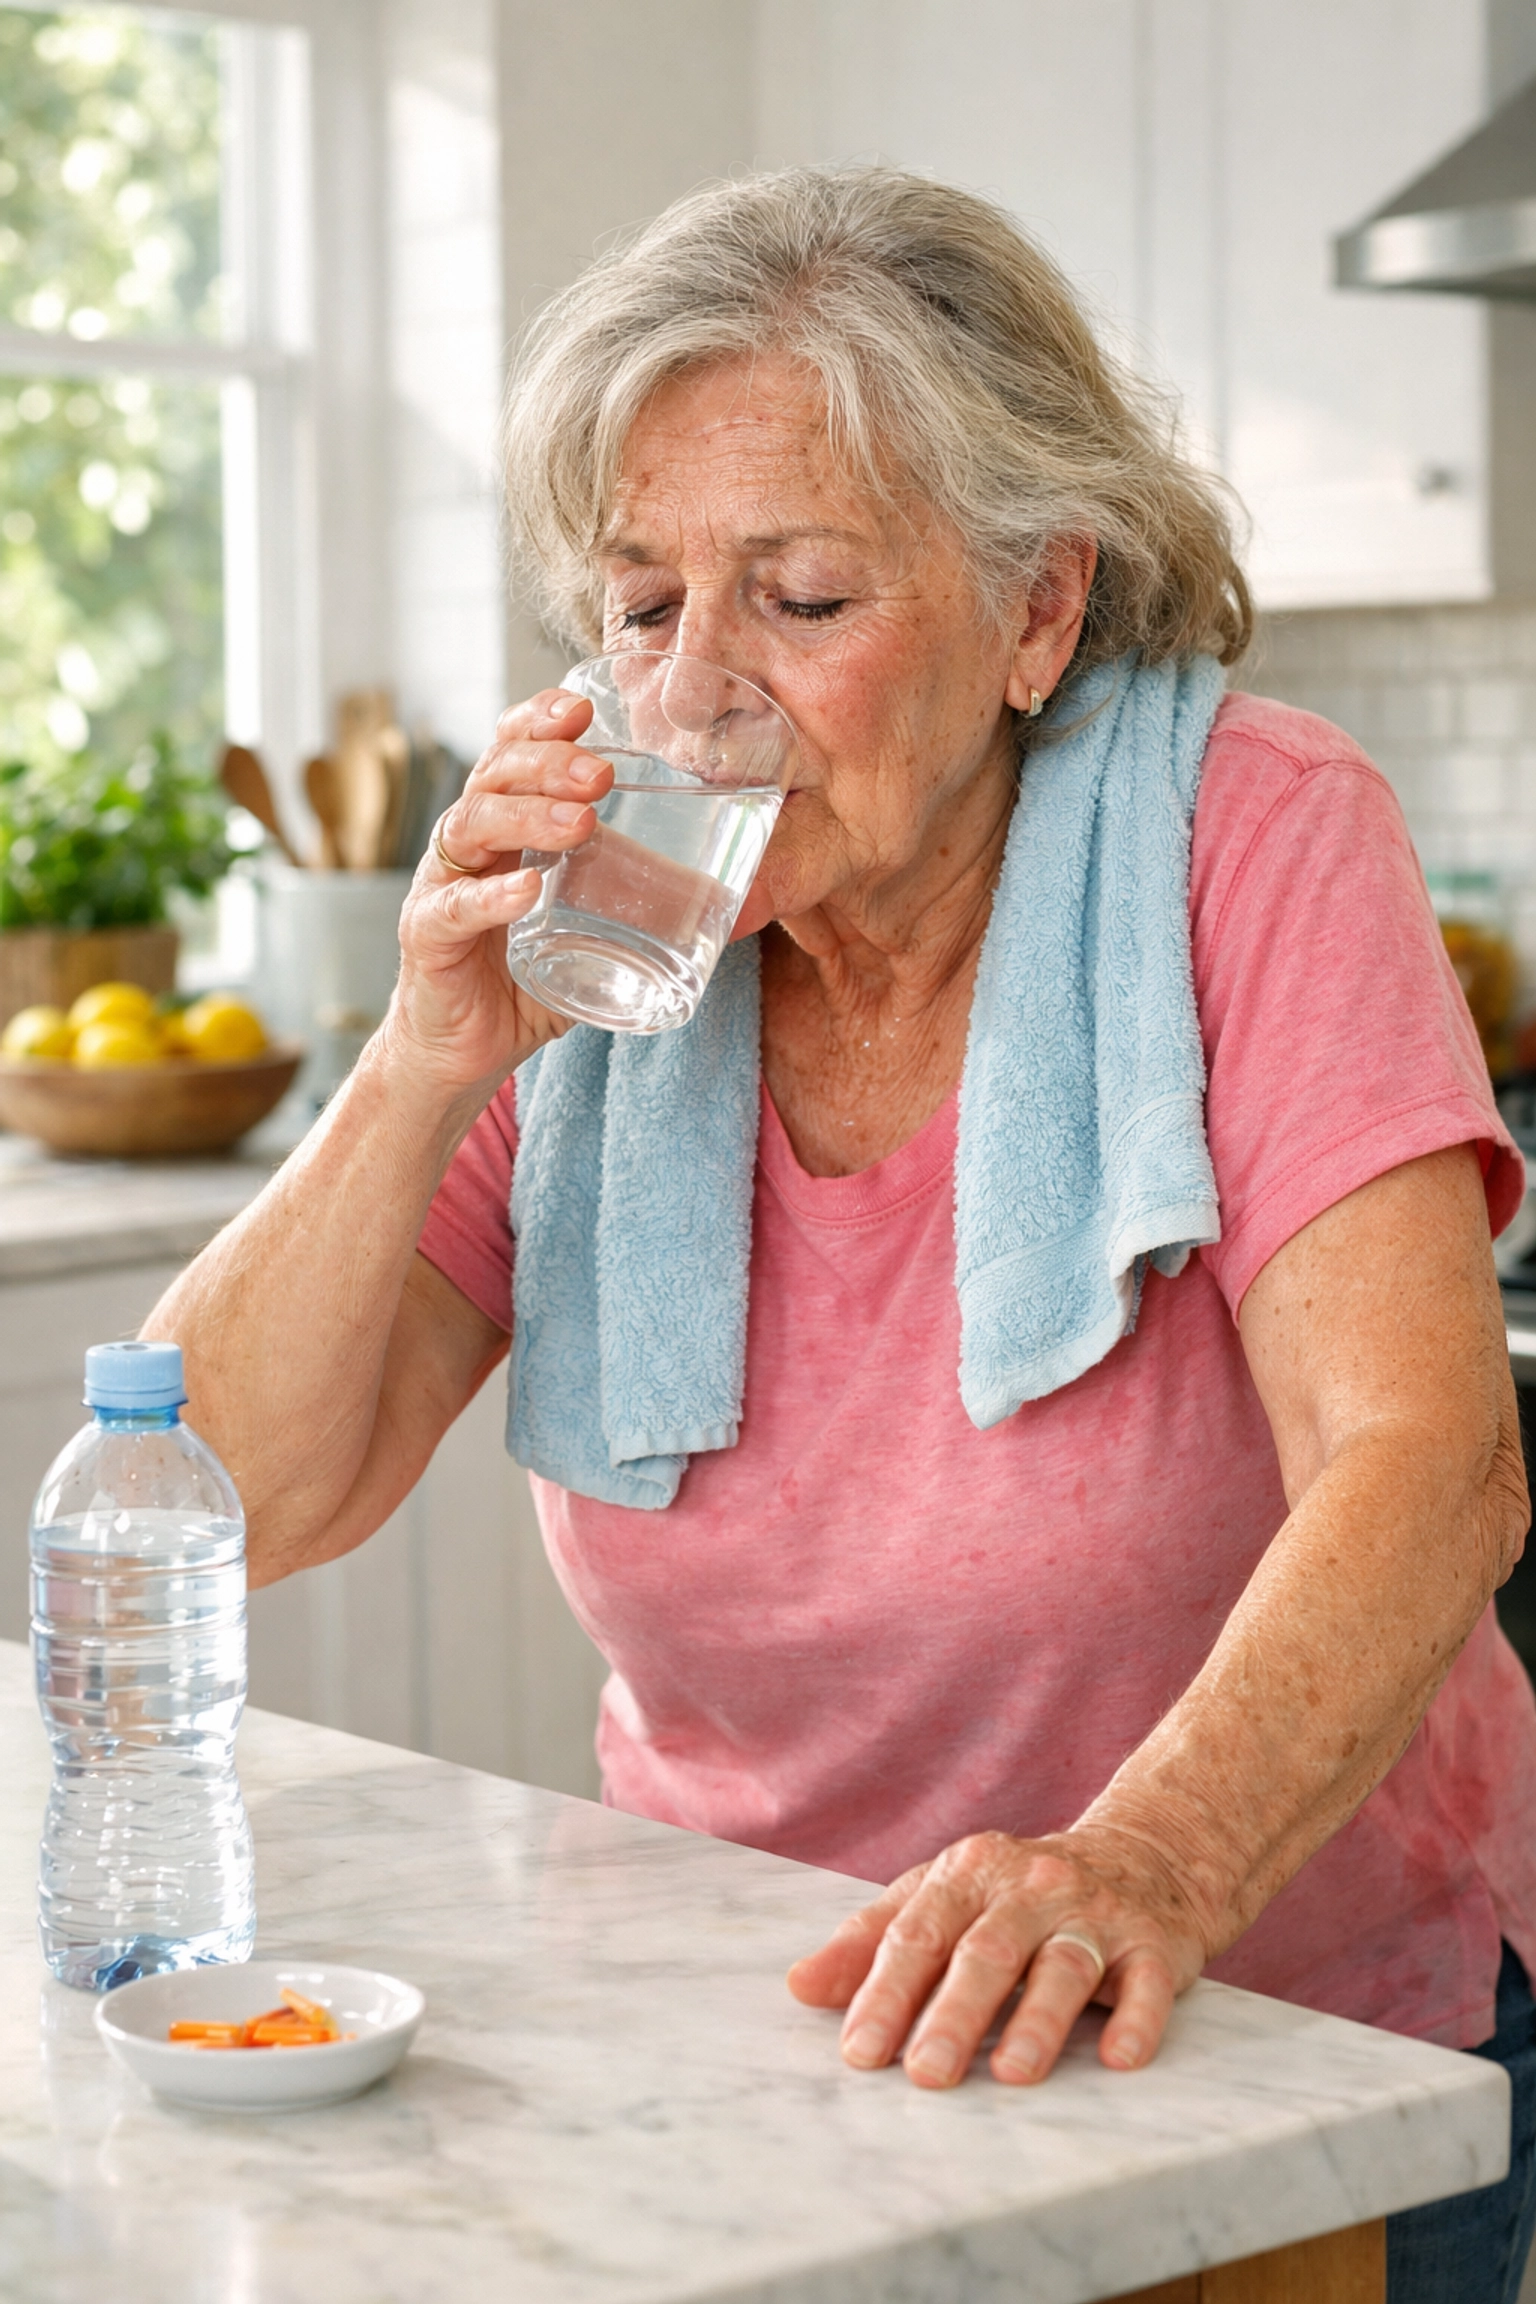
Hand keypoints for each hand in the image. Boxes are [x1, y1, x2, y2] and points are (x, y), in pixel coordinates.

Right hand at [384, 691, 613, 1092]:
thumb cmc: (524, 981)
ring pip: (471, 827)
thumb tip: (726, 893)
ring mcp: (442, 888)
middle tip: (601, 774)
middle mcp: (466, 847)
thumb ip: (636, 902)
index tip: (583, 707)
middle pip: (492, 776)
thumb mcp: (588, 930)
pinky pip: (453, 908)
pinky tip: (526, 889)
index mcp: (502, 830)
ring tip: (581, 823)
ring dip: (528, 817)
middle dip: (547, 763)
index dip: (538, 721)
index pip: (510, 753)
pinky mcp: (428, 939)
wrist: (463, 1053)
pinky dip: (491, 896)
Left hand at [787, 1827, 1209, 2089]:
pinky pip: (1146, 1980)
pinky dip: (1136, 2017)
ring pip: (1062, 1964)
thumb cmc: (1019, 1893)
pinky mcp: (1153, 1943)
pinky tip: (1120, 2056)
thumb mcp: (944, 1898)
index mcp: (969, 1871)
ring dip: (1037, 2020)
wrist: (1145, 1856)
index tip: (858, 2052)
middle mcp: (1031, 1885)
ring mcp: (1094, 1912)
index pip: (918, 1934)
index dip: (886, 1992)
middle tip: (924, 2073)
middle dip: (953, 2013)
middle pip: (986, 1951)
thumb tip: (800, 1986)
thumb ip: (873, 1940)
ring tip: (1010, 2074)